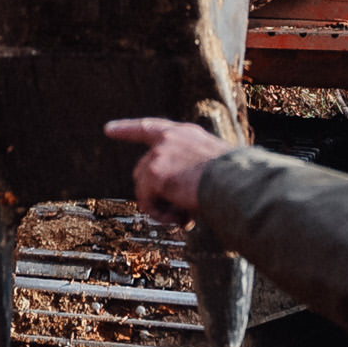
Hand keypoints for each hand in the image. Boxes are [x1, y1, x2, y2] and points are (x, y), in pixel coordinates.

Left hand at [103, 114, 233, 221]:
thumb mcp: (214, 166)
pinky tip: (180, 218)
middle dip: (153, 193)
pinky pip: (146, 202)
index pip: (151, 128)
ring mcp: (160, 154)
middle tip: (179, 213)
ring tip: (186, 216)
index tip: (108, 129)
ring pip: (143, 188)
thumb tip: (182, 200)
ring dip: (161, 206)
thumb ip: (192, 173)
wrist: (238, 184)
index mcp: (187, 134)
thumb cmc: (236, 181)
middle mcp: (170, 139)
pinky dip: (160, 215)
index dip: (128, 129)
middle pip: (143, 168)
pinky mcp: (154, 173)